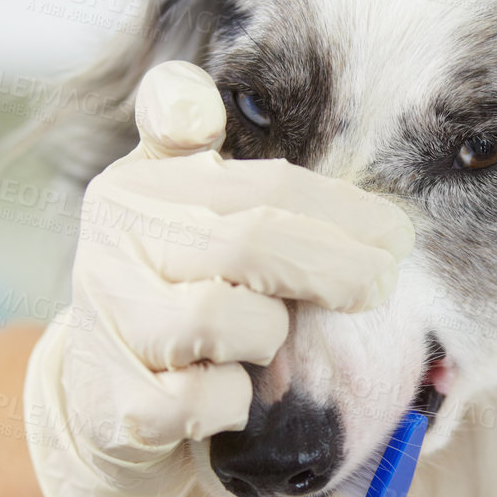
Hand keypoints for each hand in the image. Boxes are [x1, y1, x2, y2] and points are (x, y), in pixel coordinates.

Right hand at [23, 61, 414, 496]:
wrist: (102, 404)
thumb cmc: (164, 293)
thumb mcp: (169, 208)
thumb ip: (184, 141)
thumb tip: (188, 88)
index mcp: (136, 191)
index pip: (261, 187)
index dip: (341, 211)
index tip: (395, 234)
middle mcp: (112, 249)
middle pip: (251, 243)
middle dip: (333, 266)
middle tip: (378, 286)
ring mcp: (111, 328)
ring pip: (226, 322)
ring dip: (267, 340)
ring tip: (266, 346)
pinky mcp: (120, 407)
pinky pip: (205, 400)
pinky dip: (233, 404)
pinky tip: (234, 400)